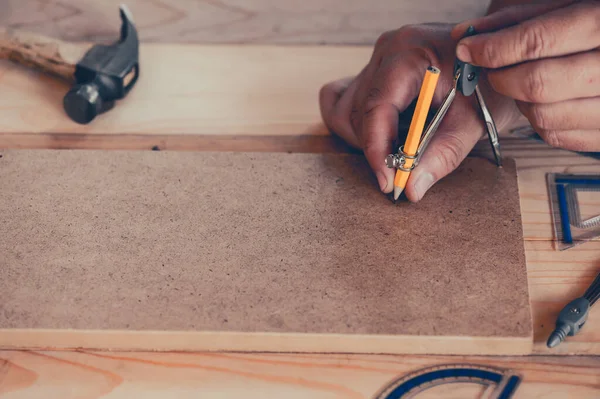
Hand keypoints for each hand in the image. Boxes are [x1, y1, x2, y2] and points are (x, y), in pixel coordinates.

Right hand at [319, 24, 519, 201]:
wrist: (501, 60)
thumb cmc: (492, 83)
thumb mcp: (476, 121)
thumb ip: (443, 154)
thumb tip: (411, 188)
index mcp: (410, 54)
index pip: (377, 106)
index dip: (377, 149)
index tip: (388, 182)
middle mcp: (387, 53)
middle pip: (357, 113)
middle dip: (377, 149)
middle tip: (402, 174)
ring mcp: (378, 61)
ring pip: (347, 111)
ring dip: (368, 139)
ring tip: (400, 150)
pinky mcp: (376, 72)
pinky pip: (346, 102)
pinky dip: (361, 126)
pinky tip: (387, 134)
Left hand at [452, 0, 599, 151]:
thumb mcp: (574, 4)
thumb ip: (521, 18)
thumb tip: (466, 34)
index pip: (537, 42)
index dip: (492, 48)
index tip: (468, 48)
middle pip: (537, 83)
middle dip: (501, 77)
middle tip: (493, 67)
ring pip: (544, 116)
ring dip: (520, 101)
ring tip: (525, 81)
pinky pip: (558, 136)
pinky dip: (538, 121)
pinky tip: (545, 100)